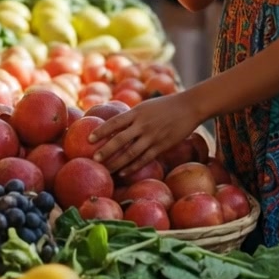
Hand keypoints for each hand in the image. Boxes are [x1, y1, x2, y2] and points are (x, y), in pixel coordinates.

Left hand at [88, 91, 202, 179]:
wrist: (189, 107)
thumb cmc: (165, 106)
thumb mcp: (146, 106)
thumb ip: (132, 116)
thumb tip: (115, 125)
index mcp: (137, 112)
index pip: (115, 122)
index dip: (101, 131)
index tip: (89, 138)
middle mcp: (143, 124)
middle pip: (120, 139)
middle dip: (106, 150)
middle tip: (94, 158)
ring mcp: (153, 136)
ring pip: (131, 152)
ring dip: (117, 162)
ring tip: (106, 169)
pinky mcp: (162, 146)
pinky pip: (145, 158)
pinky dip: (133, 166)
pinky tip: (123, 172)